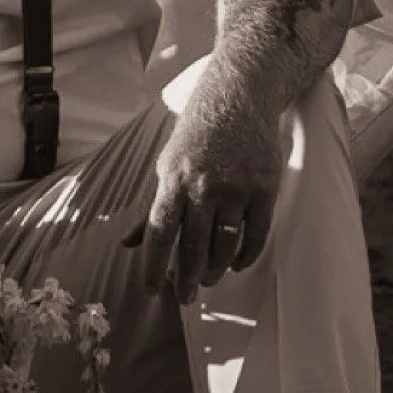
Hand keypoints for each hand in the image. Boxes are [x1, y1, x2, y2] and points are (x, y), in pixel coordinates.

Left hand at [139, 92, 285, 303]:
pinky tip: (237, 264)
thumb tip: (127, 242)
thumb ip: (151, 204)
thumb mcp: (167, 162)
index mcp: (174, 178)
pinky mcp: (265, 188)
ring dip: (215, 269)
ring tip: (208, 280)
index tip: (151, 290)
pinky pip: (256, 235)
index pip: (159, 232)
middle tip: (184, 297)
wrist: (240, 96)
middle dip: (185, 278)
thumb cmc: (198, 131)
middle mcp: (204, 185)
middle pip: (192, 246)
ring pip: (224, 245)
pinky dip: (246, 256)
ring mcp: (237, 188)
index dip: (153, 266)